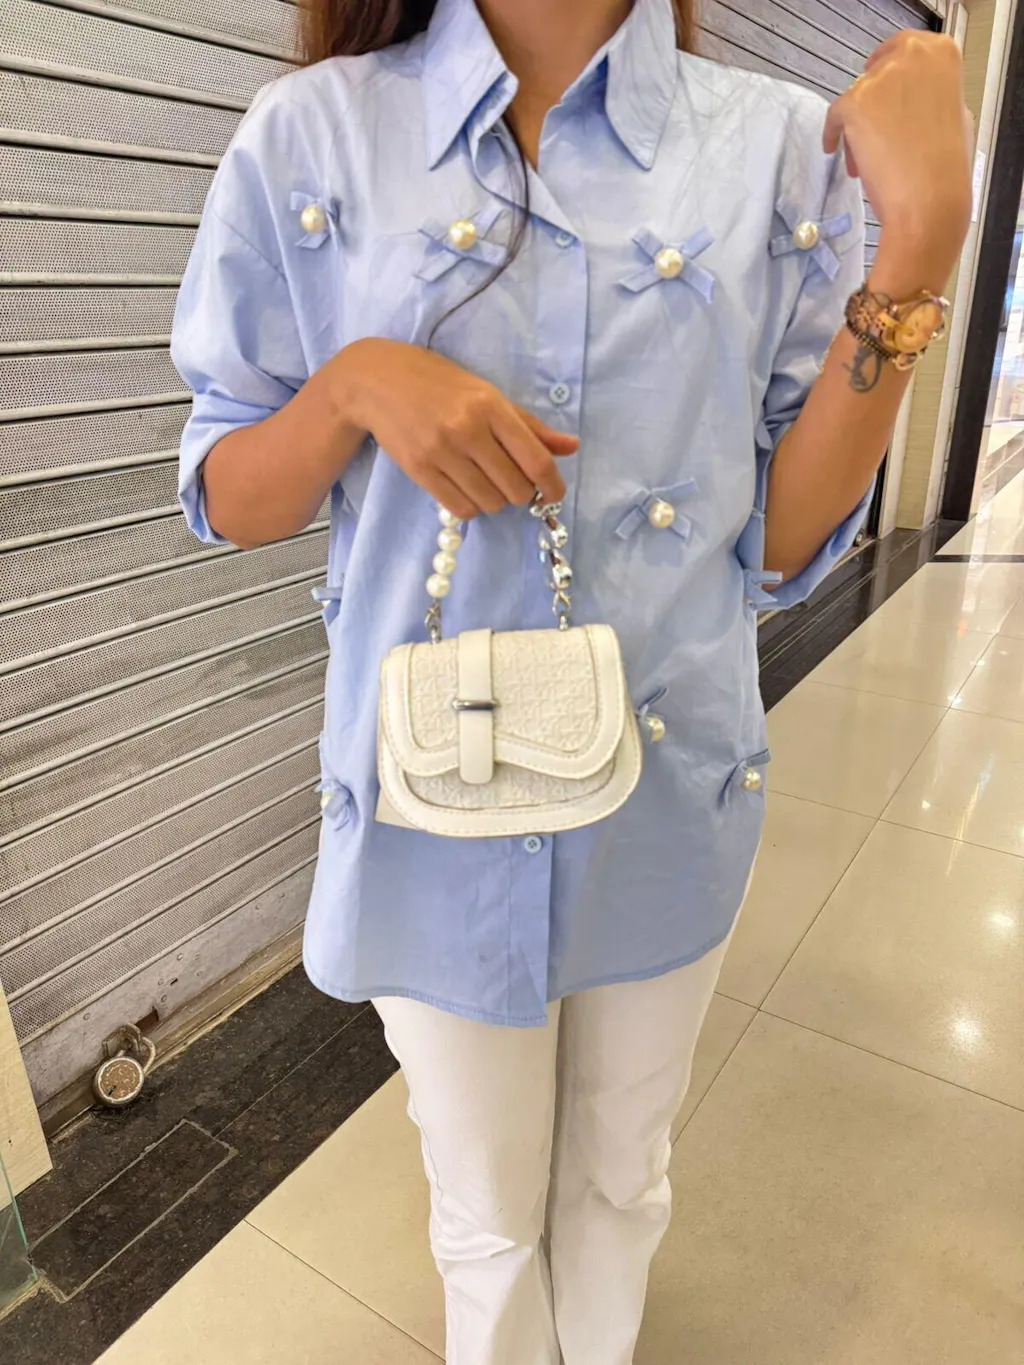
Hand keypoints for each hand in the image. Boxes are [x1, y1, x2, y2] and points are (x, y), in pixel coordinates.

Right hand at [333, 338, 577, 518]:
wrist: (378, 382)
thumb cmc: (440, 384)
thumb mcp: (487, 394)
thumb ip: (529, 425)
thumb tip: (571, 447)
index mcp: (491, 406)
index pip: (535, 459)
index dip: (552, 485)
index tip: (554, 494)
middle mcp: (467, 430)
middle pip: (515, 488)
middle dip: (521, 492)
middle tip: (510, 480)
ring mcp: (441, 452)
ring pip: (489, 503)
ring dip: (495, 500)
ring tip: (485, 481)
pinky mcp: (419, 470)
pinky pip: (460, 508)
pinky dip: (471, 506)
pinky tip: (466, 488)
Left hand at [824, 32, 972, 291]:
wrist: (928, 200)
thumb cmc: (945, 166)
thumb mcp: (954, 113)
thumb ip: (932, 94)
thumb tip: (913, 95)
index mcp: (941, 55)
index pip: (906, 49)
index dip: (890, 69)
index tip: (881, 82)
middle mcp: (911, 57)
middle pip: (878, 72)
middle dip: (873, 99)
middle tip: (870, 122)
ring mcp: (881, 79)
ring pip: (857, 97)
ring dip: (859, 125)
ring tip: (866, 158)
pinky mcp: (854, 105)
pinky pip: (834, 116)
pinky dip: (833, 134)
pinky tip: (834, 149)